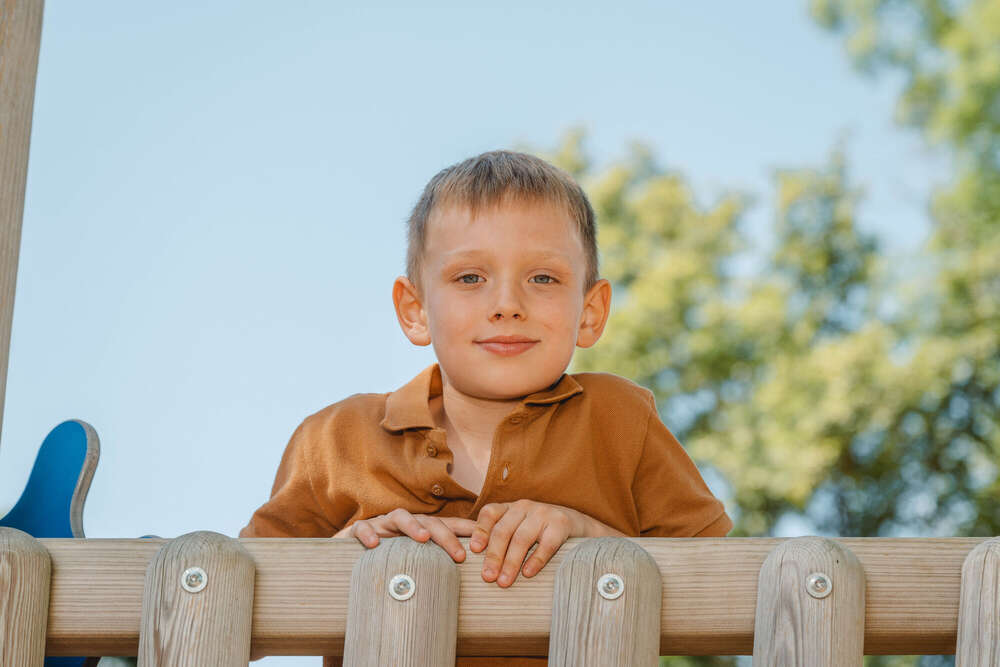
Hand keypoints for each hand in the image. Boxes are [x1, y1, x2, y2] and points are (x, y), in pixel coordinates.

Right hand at [334, 508, 475, 562]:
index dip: (466, 530)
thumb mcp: (410, 567)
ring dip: (412, 525)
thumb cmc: (384, 565)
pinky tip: (374, 546)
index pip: (447, 526)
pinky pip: (362, 528)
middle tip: (460, 555)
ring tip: (424, 539)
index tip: (486, 544)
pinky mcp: (356, 531)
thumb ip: (431, 573)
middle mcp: (402, 525)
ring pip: (399, 516)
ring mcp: (380, 526)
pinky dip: (368, 534)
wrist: (343, 562)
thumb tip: (461, 595)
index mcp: (418, 531)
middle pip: (428, 522)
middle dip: (446, 535)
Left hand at [470, 500, 621, 586]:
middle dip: (494, 555)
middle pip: (504, 530)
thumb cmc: (541, 532)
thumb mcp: (520, 528)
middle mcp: (525, 507)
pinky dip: (536, 560)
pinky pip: (546, 544)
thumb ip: (501, 538)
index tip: (474, 551)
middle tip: (487, 578)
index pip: (490, 513)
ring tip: (504, 582)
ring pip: (522, 538)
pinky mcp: (561, 523)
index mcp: (511, 507)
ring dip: (511, 562)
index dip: (480, 530)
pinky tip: (528, 574)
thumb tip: (474, 563)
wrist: (578, 525)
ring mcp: (543, 513)